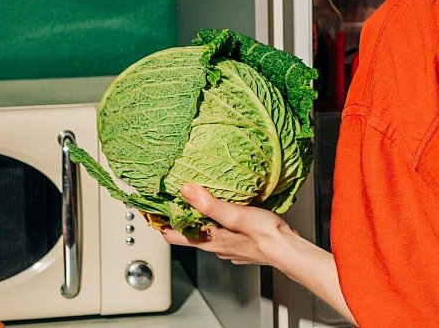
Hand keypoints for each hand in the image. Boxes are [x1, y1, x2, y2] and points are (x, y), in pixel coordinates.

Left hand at [160, 183, 296, 265]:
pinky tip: (224, 212)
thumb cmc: (265, 235)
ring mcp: (227, 246)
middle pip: (186, 233)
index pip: (172, 235)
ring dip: (197, 219)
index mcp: (209, 239)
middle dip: (177, 217)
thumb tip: (186, 190)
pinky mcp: (240, 244)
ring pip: (204, 233)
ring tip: (195, 200)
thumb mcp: (235, 214)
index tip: (150, 209)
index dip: (159, 222)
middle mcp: (215, 246)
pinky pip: (221, 233)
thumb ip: (209, 204)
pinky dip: (215, 222)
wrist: (288, 249)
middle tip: (170, 199)